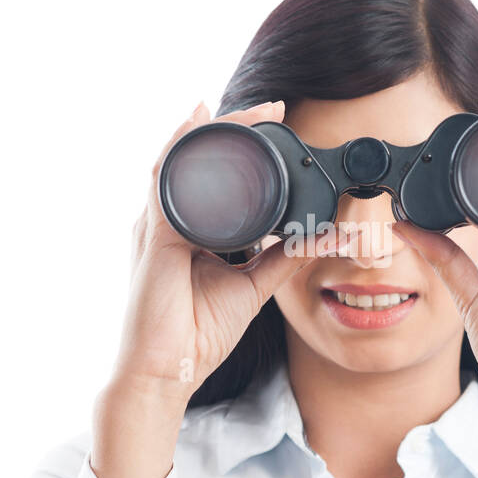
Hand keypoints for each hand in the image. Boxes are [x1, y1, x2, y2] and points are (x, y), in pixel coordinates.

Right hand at [93, 99, 323, 477]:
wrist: (166, 371)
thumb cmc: (197, 333)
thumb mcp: (252, 287)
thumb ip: (283, 258)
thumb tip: (324, 236)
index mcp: (192, 230)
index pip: (216, 178)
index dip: (243, 148)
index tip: (279, 124)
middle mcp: (171, 220)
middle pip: (198, 160)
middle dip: (232, 128)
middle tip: (273, 107)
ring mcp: (158, 225)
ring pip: (182, 160)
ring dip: (214, 131)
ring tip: (250, 111)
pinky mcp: (154, 237)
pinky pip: (166, 183)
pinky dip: (183, 152)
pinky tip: (200, 127)